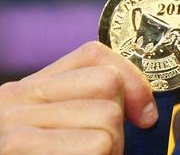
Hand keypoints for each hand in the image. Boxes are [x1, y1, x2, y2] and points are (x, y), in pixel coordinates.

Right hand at [0, 41, 156, 154]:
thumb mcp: (50, 133)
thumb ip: (80, 110)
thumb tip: (143, 107)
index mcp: (26, 91)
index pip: (93, 54)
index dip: (132, 80)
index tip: (144, 115)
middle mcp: (15, 100)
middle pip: (108, 84)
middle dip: (120, 125)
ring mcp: (13, 125)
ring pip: (107, 118)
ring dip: (112, 151)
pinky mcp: (16, 148)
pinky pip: (96, 145)